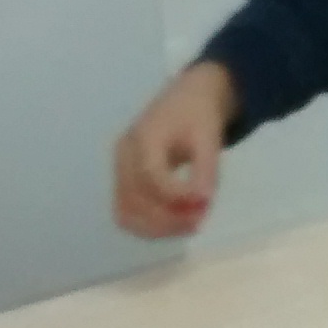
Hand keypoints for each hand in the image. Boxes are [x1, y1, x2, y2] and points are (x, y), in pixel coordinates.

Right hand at [113, 61, 235, 238]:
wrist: (187, 99)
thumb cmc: (198, 115)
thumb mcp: (209, 136)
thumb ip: (207, 168)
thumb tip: (203, 202)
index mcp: (143, 136)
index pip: (151, 175)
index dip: (175, 196)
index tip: (204, 204)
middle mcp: (123, 155)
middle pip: (133, 199)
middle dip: (167, 218)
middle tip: (199, 221)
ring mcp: (118, 169)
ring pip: (125, 213)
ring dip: (157, 228)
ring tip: (189, 225)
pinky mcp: (122, 182)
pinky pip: (128, 212)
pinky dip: (149, 225)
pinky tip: (175, 223)